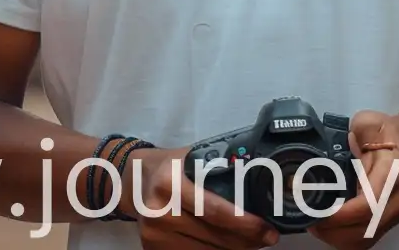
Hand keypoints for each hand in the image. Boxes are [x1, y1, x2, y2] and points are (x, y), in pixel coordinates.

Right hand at [134, 146, 279, 249]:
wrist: (132, 179)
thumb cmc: (167, 166)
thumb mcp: (191, 158)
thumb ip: (218, 170)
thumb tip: (258, 177)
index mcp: (169, 184)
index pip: (213, 211)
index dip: (245, 224)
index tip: (267, 229)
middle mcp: (159, 212)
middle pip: (215, 236)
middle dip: (247, 240)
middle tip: (267, 236)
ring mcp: (154, 235)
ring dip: (234, 249)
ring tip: (250, 240)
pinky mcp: (153, 249)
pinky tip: (227, 245)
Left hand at [297, 111, 398, 247]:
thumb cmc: (384, 130)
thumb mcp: (365, 124)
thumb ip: (349, 140)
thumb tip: (332, 157)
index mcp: (391, 173)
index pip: (367, 204)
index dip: (341, 214)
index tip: (316, 211)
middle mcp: (396, 199)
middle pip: (366, 229)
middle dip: (335, 231)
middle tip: (309, 219)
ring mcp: (395, 213)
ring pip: (367, 239)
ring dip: (339, 238)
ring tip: (316, 224)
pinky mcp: (390, 220)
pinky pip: (369, 238)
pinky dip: (347, 238)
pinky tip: (330, 228)